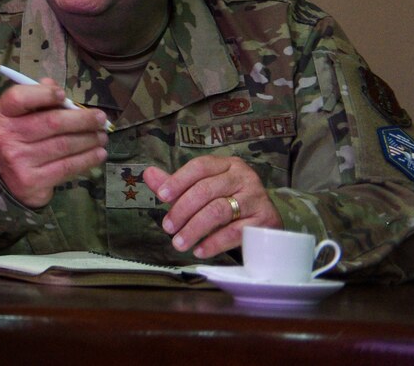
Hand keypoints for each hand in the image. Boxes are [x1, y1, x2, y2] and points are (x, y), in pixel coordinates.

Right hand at [0, 78, 110, 207]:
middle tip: (101, 119)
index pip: (19, 98)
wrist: (4, 179)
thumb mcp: (18, 116)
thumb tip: (53, 85)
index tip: (64, 95)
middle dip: (82, 119)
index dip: (44, 94)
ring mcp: (19, 160)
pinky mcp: (32, 181)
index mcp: (2, 114)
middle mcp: (6, 136)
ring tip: (102, 136)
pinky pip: (67, 167)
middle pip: (51, 122)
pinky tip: (98, 154)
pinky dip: (87, 159)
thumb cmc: (17, 139)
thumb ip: (35, 98)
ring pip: (63, 145)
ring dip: (89, 139)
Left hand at [143, 156, 276, 258]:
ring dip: (194, 229)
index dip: (178, 180)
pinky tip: (199, 250)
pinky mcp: (265, 221)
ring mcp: (256, 198)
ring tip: (178, 243)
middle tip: (167, 228)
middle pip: (206, 190)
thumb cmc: (229, 204)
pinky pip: (235, 232)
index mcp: (227, 164)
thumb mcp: (203, 192)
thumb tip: (148, 173)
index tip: (160, 196)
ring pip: (218, 211)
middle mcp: (244, 177)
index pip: (200, 166)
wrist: (265, 225)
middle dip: (182, 210)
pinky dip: (214, 243)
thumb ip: (177, 184)